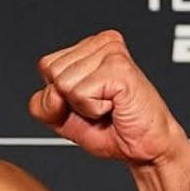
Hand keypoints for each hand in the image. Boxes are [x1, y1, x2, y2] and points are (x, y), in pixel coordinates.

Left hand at [27, 31, 187, 163]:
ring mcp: (111, 52)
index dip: (60, 95)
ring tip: (109, 105)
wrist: (147, 147)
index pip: (46, 65)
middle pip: (51, 71)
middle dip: (71, 100)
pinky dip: (94, 110)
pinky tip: (115, 106)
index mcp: (88, 48)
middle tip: (101, 106)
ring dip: (85, 106)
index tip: (88, 102)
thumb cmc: (113, 130)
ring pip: (64, 83)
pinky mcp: (118, 66)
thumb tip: (53, 91)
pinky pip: (80, 93)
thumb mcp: (63, 119)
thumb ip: (42, 106)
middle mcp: (101, 43)